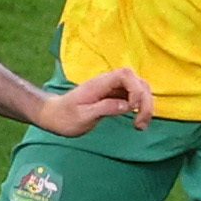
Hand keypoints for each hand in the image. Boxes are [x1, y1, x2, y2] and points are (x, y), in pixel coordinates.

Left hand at [36, 67, 152, 135]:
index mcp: (99, 84)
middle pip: (137, 81)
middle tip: (140, 124)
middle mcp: (108, 83)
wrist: (54, 116)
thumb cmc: (65, 117)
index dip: (135, 89)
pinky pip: (135, 98)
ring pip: (140, 89)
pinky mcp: (115, 97)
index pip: (125, 75)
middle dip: (145, 101)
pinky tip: (138, 122)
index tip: (132, 108)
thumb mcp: (82, 116)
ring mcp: (113, 90)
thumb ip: (104, 108)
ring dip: (146, 106)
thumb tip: (127, 105)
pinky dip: (141, 109)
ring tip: (140, 125)